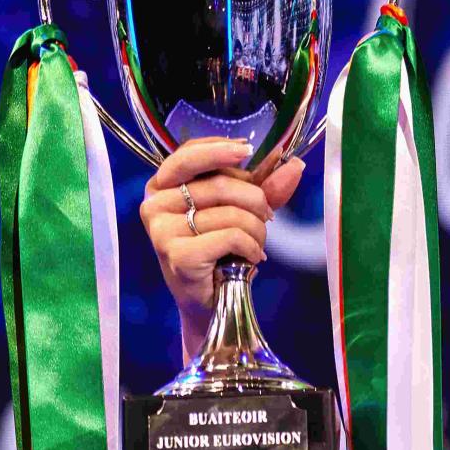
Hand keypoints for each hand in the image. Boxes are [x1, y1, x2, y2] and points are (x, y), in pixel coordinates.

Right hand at [139, 137, 307, 332]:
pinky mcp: (178, 255)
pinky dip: (252, 247)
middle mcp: (155, 204)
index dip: (220, 149)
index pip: (189, 154)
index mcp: (162, 186)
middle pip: (220, 184)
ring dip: (258, 229)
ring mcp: (162, 231)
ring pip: (231, 213)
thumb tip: (295, 165)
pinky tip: (251, 258)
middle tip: (267, 217)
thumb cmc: (221, 250)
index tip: (247, 151)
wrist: (211, 300)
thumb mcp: (241, 209)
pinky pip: (231, 236)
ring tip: (256, 243)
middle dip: (256, 200)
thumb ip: (265, 186)